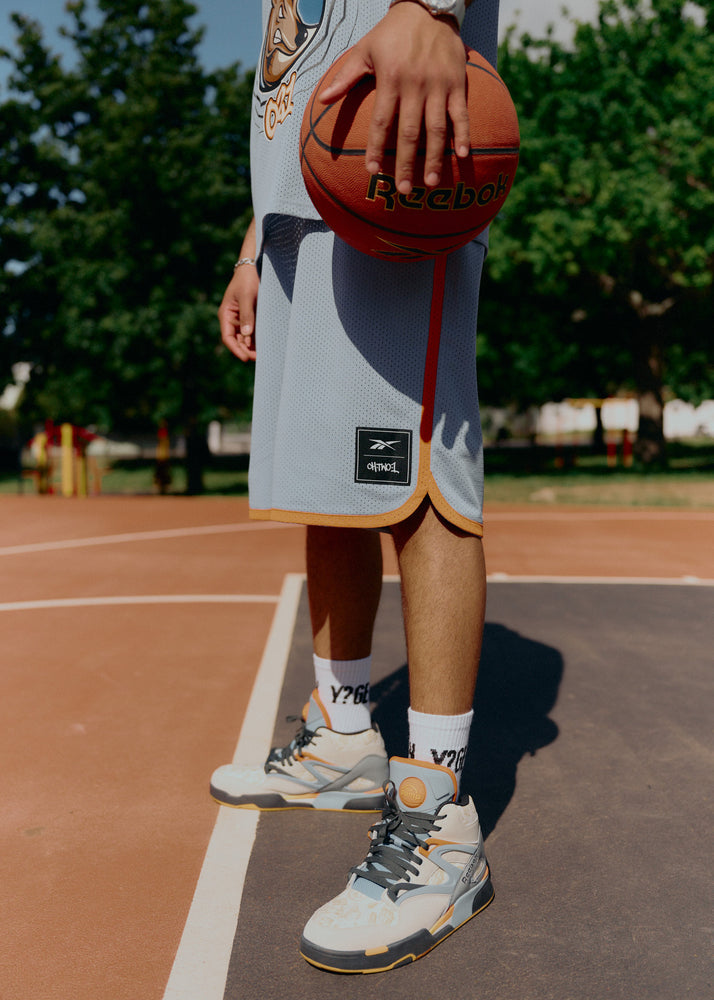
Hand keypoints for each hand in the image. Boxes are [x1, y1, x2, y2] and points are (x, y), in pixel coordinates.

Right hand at [218, 263, 258, 361]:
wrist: (253, 268)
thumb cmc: (247, 280)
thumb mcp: (247, 296)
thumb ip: (247, 315)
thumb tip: (247, 334)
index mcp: (226, 314)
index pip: (228, 337)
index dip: (236, 349)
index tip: (245, 358)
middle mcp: (232, 319)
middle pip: (237, 340)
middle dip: (246, 350)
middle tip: (258, 358)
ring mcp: (241, 319)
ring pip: (245, 338)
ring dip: (252, 347)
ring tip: (263, 354)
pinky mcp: (251, 317)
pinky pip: (253, 332)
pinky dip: (257, 339)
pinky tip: (265, 345)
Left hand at [319, 2, 469, 193]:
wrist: (428, 6)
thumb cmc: (392, 33)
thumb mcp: (364, 50)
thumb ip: (345, 77)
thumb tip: (322, 99)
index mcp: (390, 79)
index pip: (381, 121)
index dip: (376, 147)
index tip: (372, 171)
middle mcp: (415, 85)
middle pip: (409, 132)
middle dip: (405, 163)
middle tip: (403, 190)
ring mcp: (438, 85)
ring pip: (436, 128)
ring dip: (434, 158)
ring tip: (430, 182)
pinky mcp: (457, 83)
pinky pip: (460, 113)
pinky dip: (462, 134)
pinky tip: (461, 156)